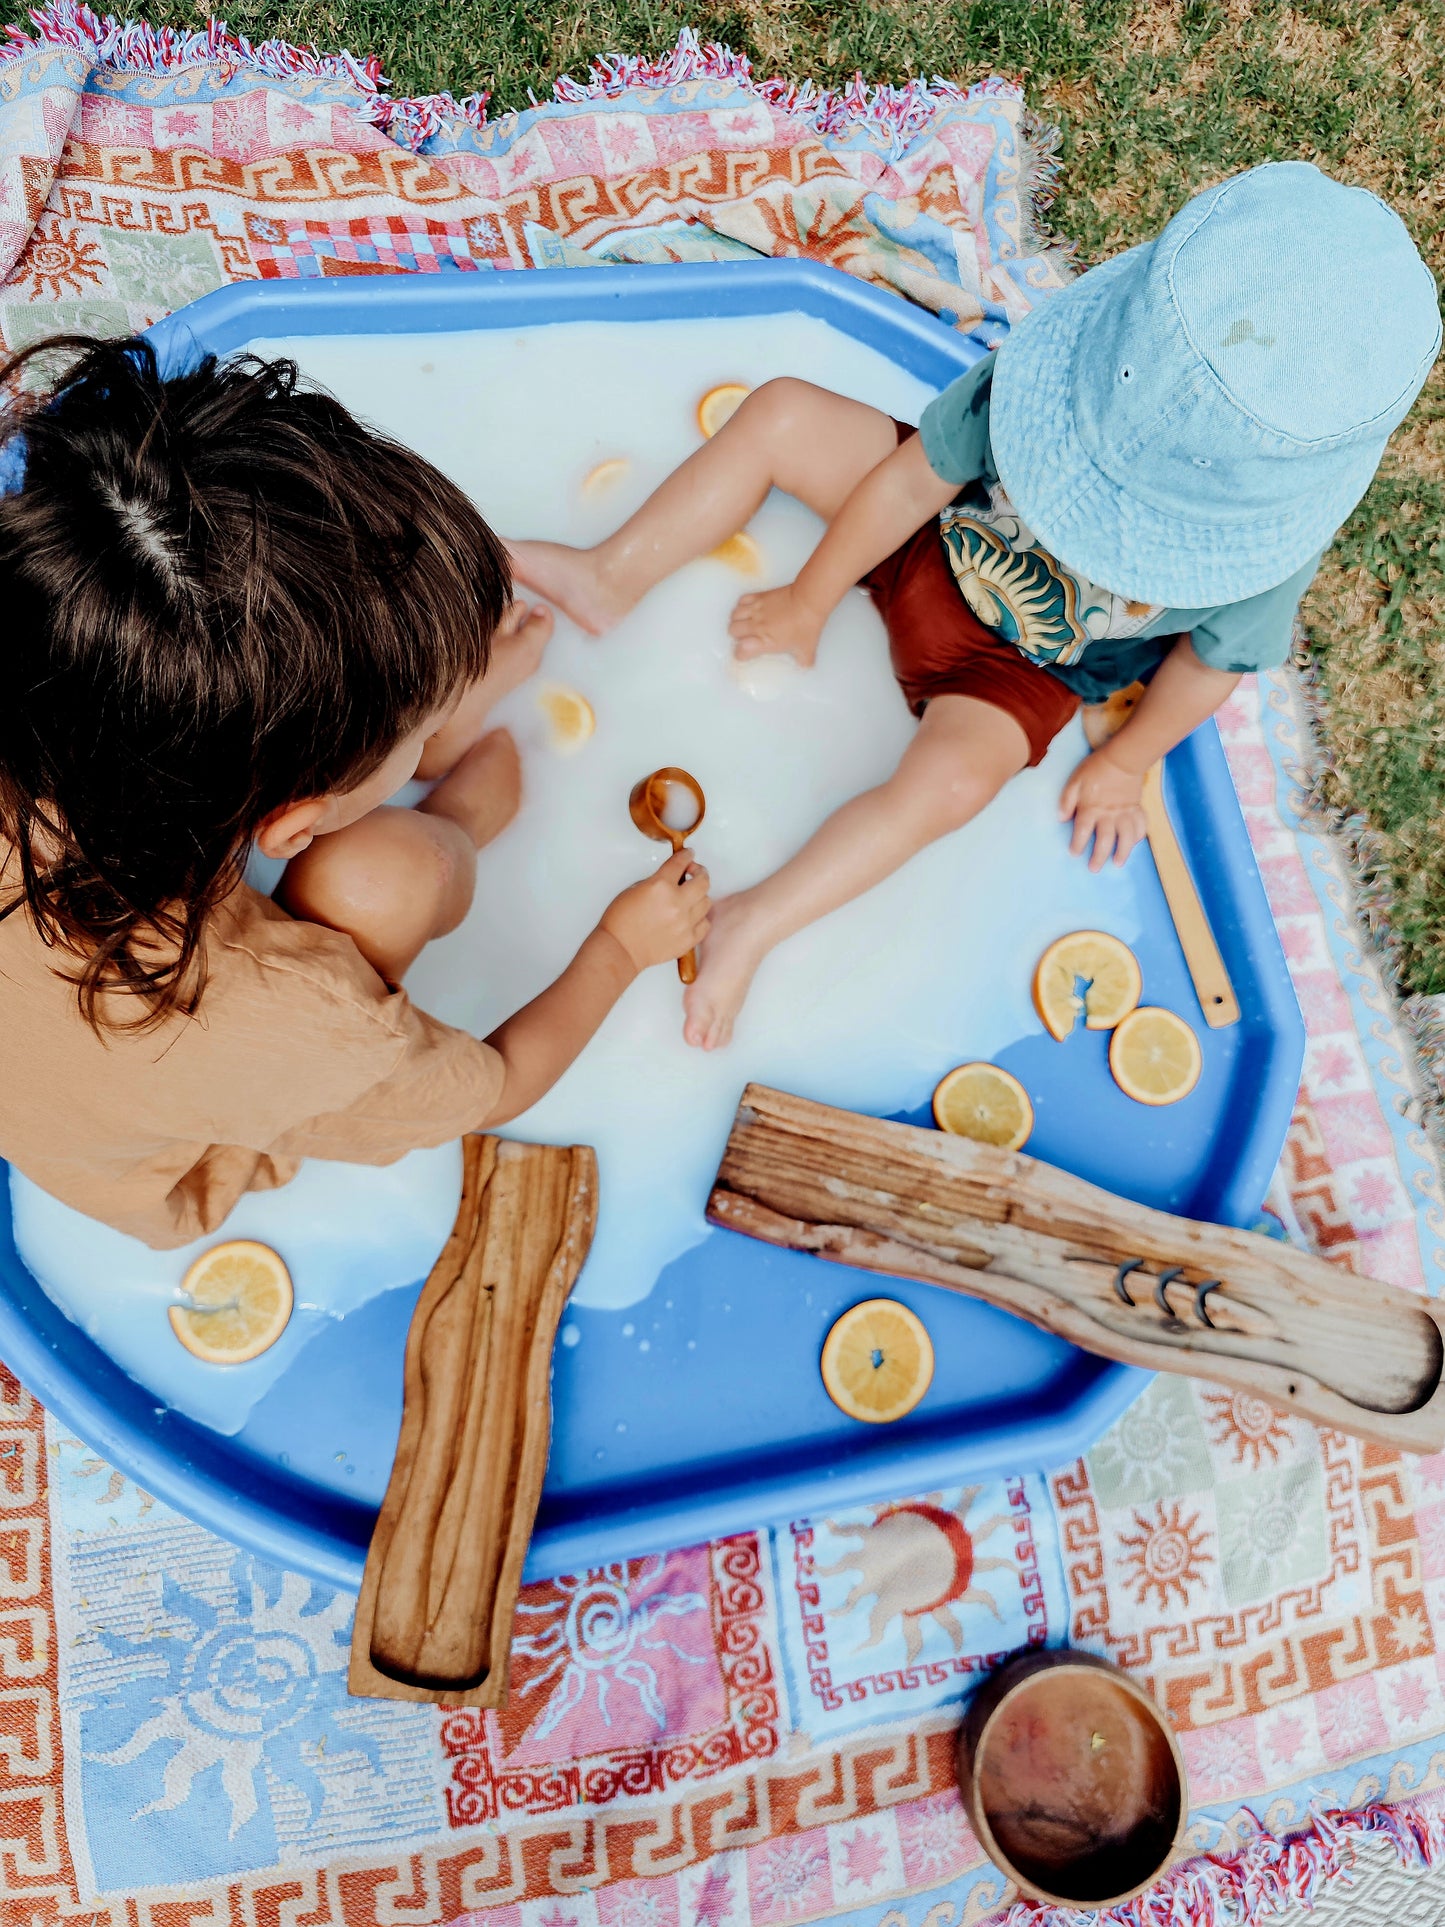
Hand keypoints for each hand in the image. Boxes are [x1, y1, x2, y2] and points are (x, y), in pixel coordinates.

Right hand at [601, 848, 711, 970]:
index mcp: (661, 886)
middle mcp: (676, 903)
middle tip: (695, 872)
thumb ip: (658, 881)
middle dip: (700, 872)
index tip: (689, 854)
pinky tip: (693, 916)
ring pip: (706, 902)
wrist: (620, 949)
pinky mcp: (688, 939)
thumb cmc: (621, 922)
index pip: (680, 863)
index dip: (686, 856)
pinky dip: (701, 918)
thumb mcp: (634, 889)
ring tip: (692, 896)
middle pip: (703, 881)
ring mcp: (685, 922)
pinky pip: (705, 924)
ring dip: (700, 895)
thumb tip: (673, 879)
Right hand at [728, 584, 824, 665]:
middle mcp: (756, 626)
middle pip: (732, 631)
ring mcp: (756, 610)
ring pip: (734, 615)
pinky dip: (742, 605)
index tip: (746, 654)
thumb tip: (805, 666)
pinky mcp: (759, 597)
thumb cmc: (806, 625)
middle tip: (746, 637)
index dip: (741, 654)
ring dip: (737, 620)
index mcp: (764, 641)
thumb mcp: (807, 649)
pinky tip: (749, 609)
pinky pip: (742, 600)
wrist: (808, 601)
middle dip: (737, 636)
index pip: (740, 651)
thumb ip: (804, 661)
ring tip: (746, 623)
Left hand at [1059, 748, 1148, 871]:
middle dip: (1099, 856)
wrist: (1123, 758)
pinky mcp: (1136, 808)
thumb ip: (1066, 800)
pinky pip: (1140, 825)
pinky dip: (1139, 835)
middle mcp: (1109, 814)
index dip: (1078, 844)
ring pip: (1126, 837)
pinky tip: (1134, 843)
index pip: (1083, 831)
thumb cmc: (1096, 769)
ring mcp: (1125, 812)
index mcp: (1091, 808)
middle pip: (1105, 839)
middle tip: (1094, 868)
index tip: (1074, 853)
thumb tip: (1061, 819)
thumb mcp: (1075, 781)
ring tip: (1117, 863)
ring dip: (1123, 852)